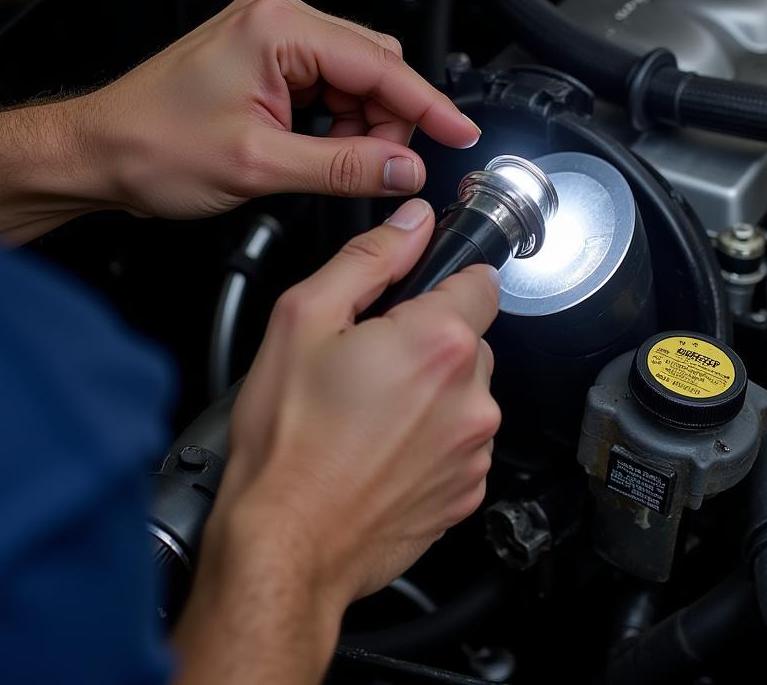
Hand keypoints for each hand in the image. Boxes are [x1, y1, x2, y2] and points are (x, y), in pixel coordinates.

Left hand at [93, 0, 479, 219]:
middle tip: (380, 169)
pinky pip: (330, 84)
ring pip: (356, 78)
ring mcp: (272, 34)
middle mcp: (278, 18)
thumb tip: (405, 168)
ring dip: (363, 124)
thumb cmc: (150, 146)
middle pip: (374, 66)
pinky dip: (339, 121)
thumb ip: (345, 166)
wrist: (96, 152)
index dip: (427, 106)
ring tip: (334, 163)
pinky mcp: (268, 56)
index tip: (459, 133)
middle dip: (388, 120)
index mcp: (278, 28)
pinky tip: (320, 148)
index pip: (380, 66)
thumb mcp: (259, 165)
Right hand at [173, 199, 500, 683]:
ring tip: (369, 414)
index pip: (481, 280)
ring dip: (432, 393)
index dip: (444, 281)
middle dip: (430, 341)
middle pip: (471, 339)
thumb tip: (411, 222)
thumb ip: (370, 258)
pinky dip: (432, 440)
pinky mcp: (467, 491)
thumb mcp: (305, 318)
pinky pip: (461, 443)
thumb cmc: (287, 441)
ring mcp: (474, 449)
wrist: (286, 545)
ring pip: (466, 393)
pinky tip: (381, 450)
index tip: (415, 297)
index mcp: (440, 343)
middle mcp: (472, 397)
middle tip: (369, 363)